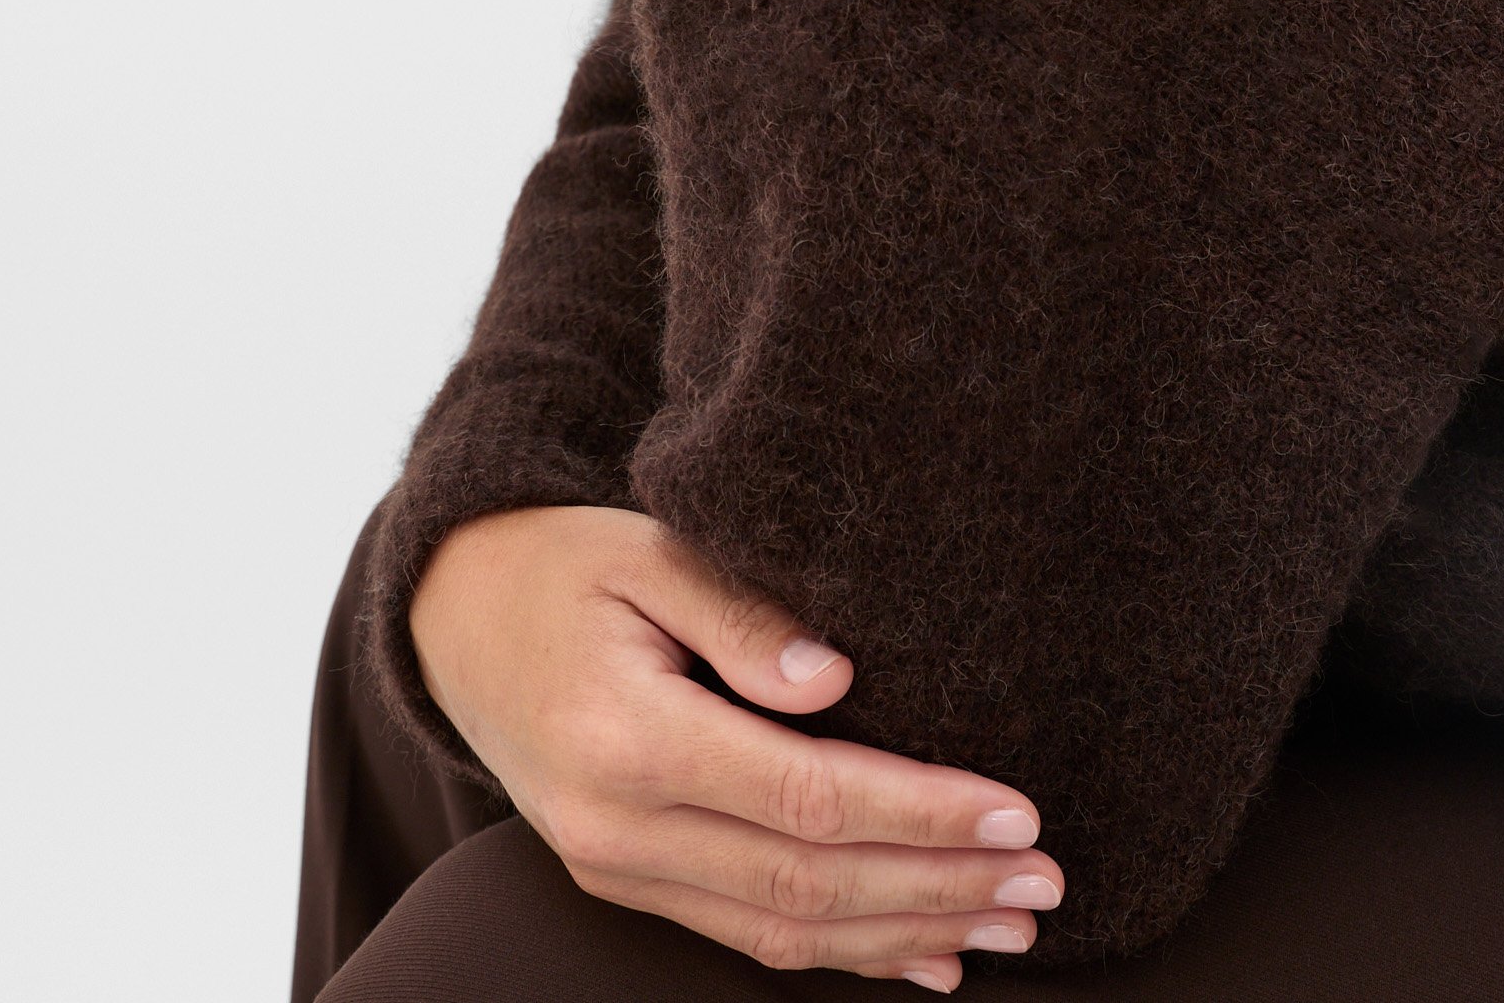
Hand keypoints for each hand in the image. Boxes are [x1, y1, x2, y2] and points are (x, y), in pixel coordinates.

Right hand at [408, 503, 1061, 988]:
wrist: (457, 617)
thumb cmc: (568, 564)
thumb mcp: (650, 550)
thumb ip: (741, 612)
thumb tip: (837, 678)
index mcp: (627, 735)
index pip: (805, 797)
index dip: (919, 812)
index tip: (1017, 810)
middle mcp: (617, 825)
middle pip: (807, 884)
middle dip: (939, 886)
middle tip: (1046, 879)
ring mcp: (615, 868)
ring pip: (783, 932)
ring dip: (909, 933)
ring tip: (1013, 923)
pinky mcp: (624, 882)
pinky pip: (747, 937)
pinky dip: (845, 954)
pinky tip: (927, 954)